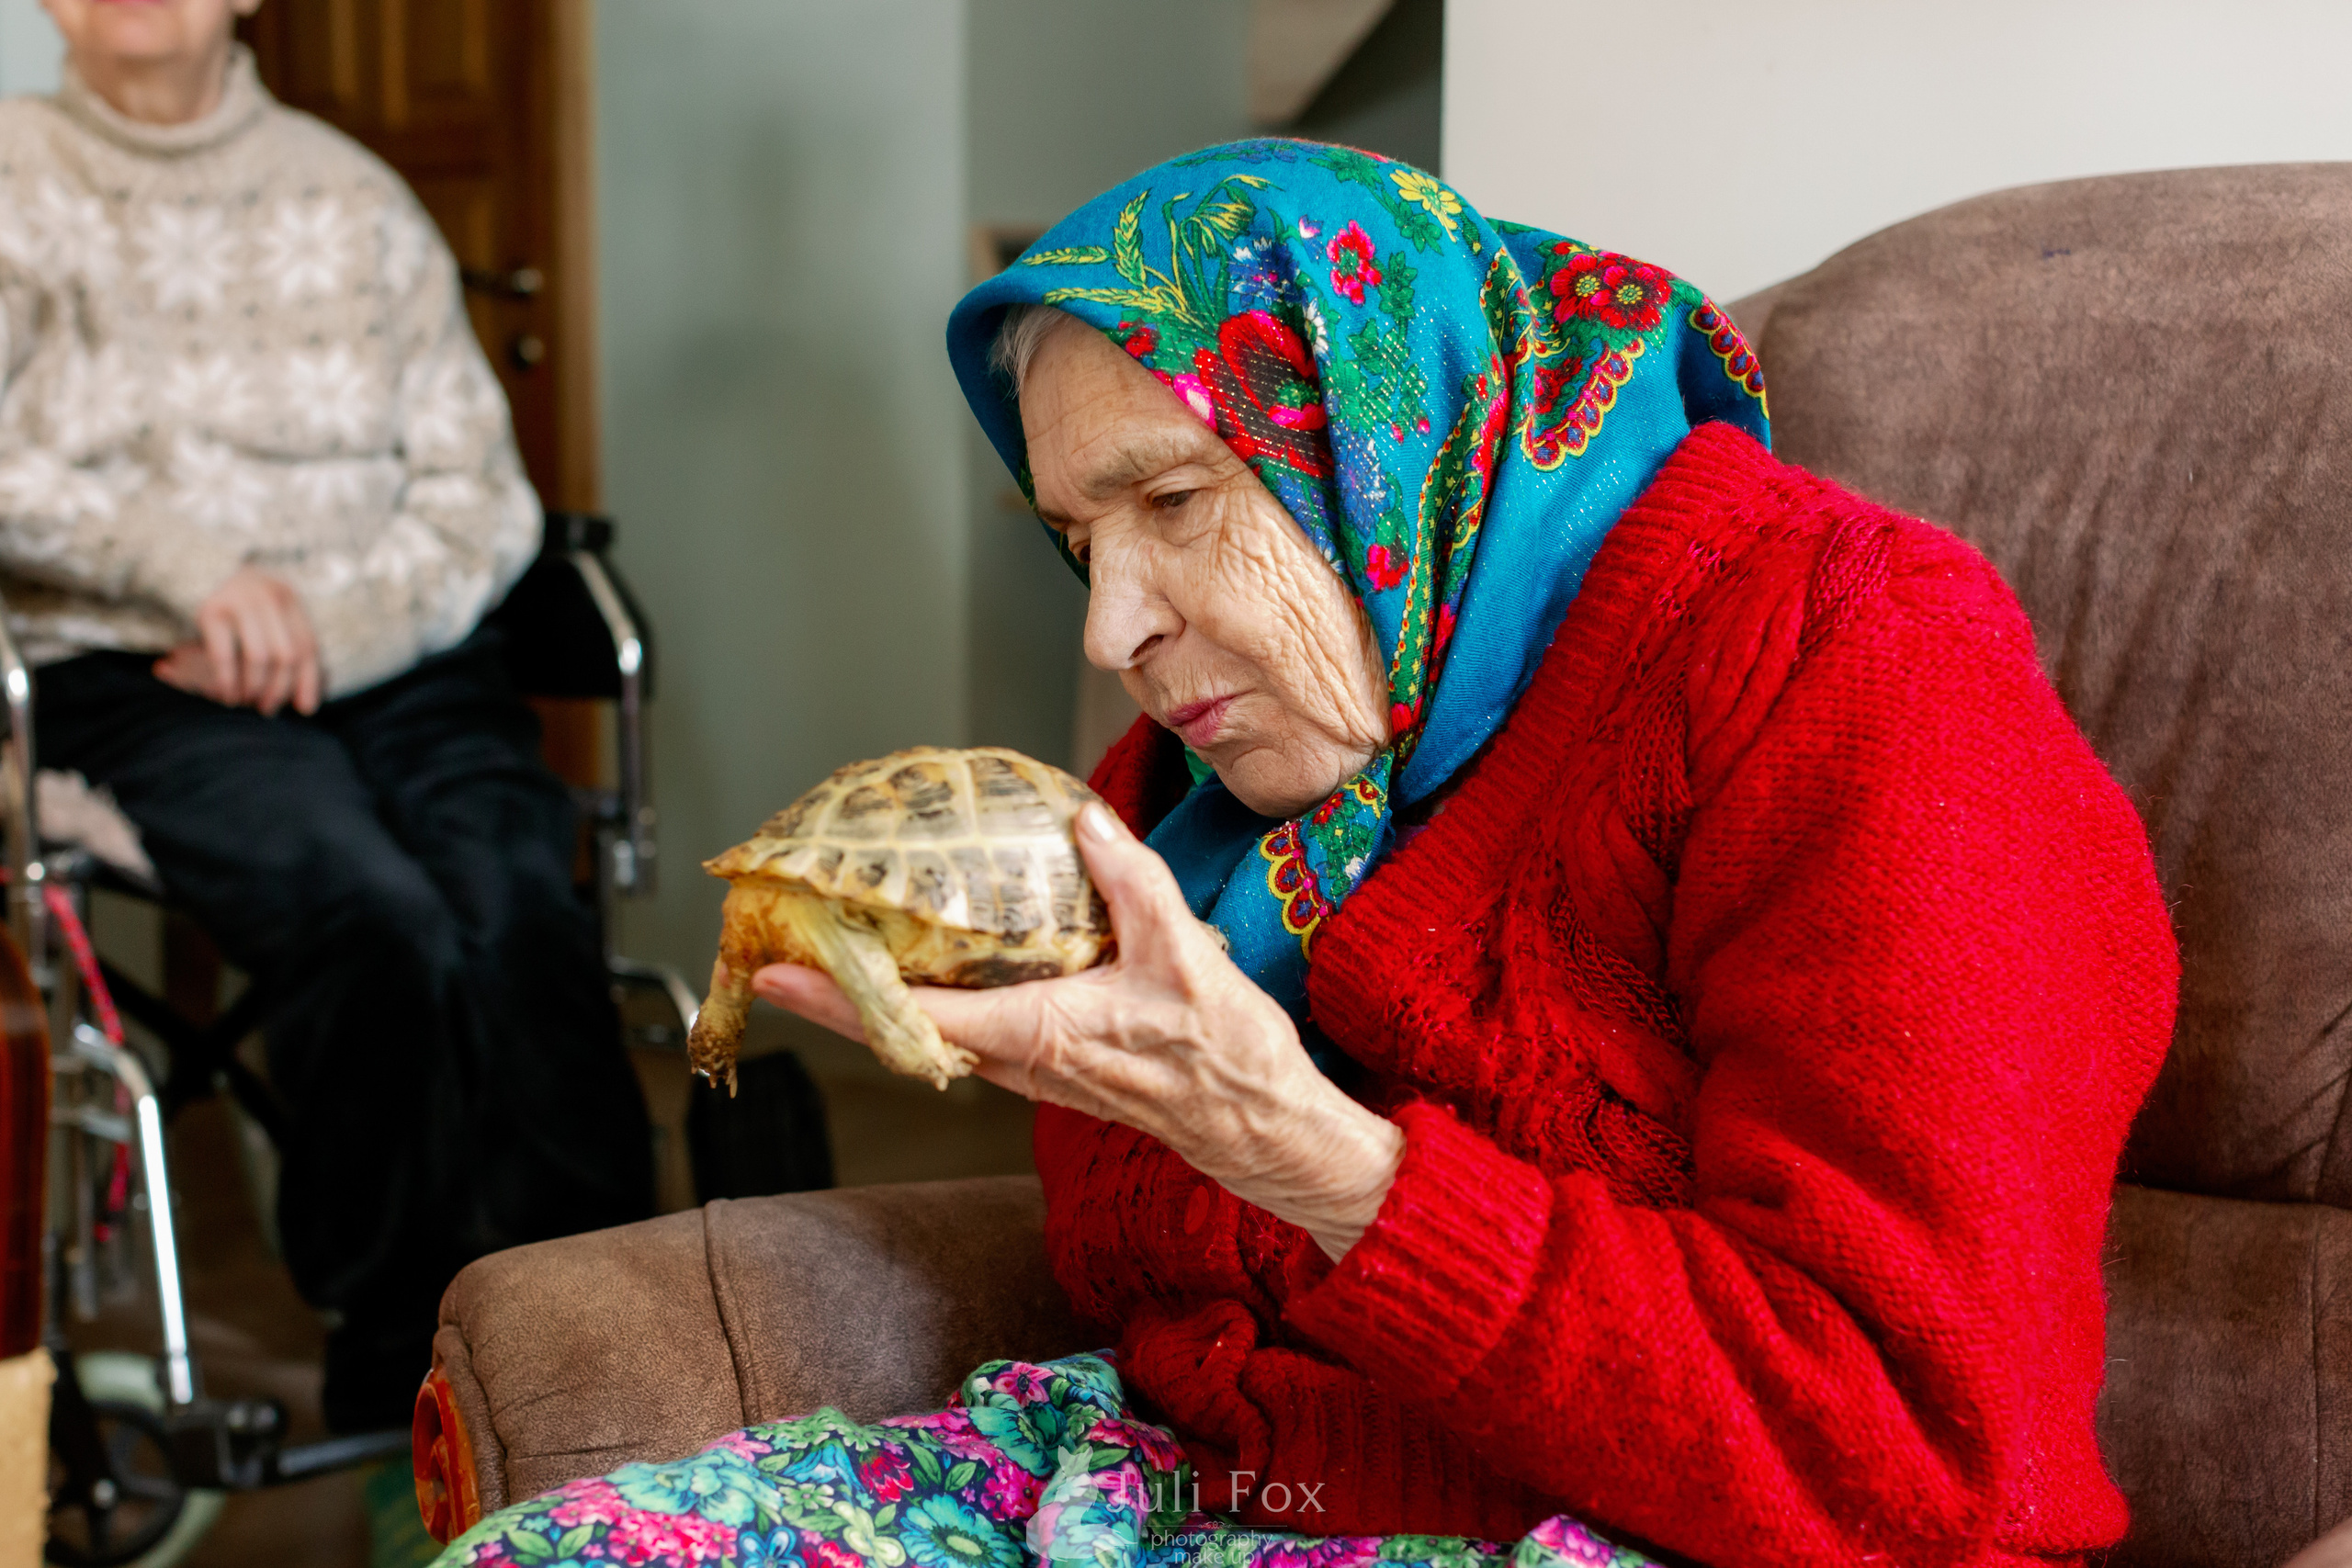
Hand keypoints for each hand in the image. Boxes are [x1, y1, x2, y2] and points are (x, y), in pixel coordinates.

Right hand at [154, 567, 320, 715]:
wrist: (185, 564)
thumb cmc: (231, 601)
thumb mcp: (264, 613)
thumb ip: (284, 643)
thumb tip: (306, 701)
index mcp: (288, 597)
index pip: (308, 645)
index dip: (308, 681)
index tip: (304, 709)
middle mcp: (269, 596)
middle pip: (287, 655)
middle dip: (278, 689)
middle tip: (266, 709)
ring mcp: (240, 600)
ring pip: (260, 658)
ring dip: (253, 688)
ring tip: (245, 702)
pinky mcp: (209, 610)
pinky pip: (225, 656)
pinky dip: (228, 681)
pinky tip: (225, 695)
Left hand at [756, 802, 1403, 1260]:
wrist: (1260, 1126)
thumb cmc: (1224, 1057)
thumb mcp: (1183, 953)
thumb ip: (1132, 881)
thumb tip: (1083, 822)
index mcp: (1037, 1032)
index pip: (915, 1014)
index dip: (840, 996)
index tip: (778, 974)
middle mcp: (1020, 1061)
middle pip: (906, 1031)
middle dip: (838, 996)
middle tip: (780, 952)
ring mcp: (1032, 1070)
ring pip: (934, 1034)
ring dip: (882, 1001)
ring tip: (841, 951)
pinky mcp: (1050, 1067)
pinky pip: (969, 1035)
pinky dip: (933, 1003)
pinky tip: (933, 966)